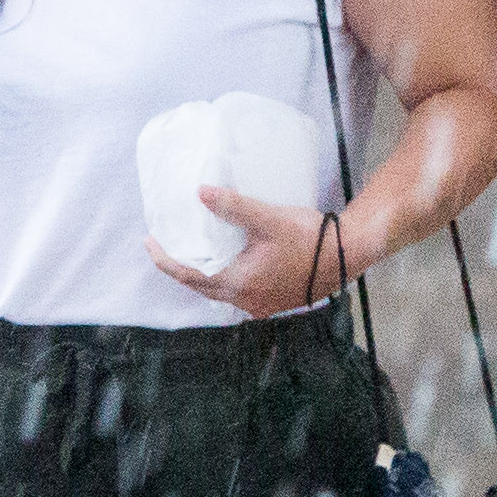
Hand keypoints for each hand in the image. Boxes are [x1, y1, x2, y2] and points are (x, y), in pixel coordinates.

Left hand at [155, 185, 351, 320]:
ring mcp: (261, 304)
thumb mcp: (268, 218)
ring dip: (204, 272)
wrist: (347, 255)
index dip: (165, 260)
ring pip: (221, 290)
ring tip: (194, 249)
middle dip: (182, 266)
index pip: (189, 275)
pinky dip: (225, 275)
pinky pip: (239, 290)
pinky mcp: (274, 300)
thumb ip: (233, 206)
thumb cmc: (309, 239)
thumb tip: (200, 192)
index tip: (149, 243)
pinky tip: (227, 258)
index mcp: (239, 283)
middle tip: (167, 244)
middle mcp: (246, 300)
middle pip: (202, 286)